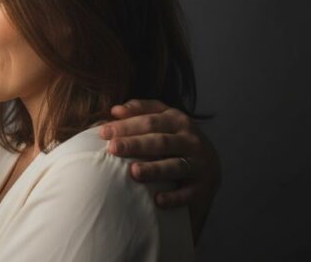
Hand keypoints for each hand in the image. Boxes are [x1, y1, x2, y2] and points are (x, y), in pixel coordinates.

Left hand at [98, 99, 219, 240]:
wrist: (207, 166)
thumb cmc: (173, 140)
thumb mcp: (161, 120)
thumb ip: (140, 111)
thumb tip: (116, 110)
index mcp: (178, 120)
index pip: (150, 121)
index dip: (126, 125)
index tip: (103, 132)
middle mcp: (191, 140)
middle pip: (160, 141)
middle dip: (135, 144)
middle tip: (112, 148)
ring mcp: (200, 164)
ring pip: (175, 166)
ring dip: (154, 169)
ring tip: (133, 172)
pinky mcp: (204, 187)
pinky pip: (189, 192)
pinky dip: (174, 197)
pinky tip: (157, 200)